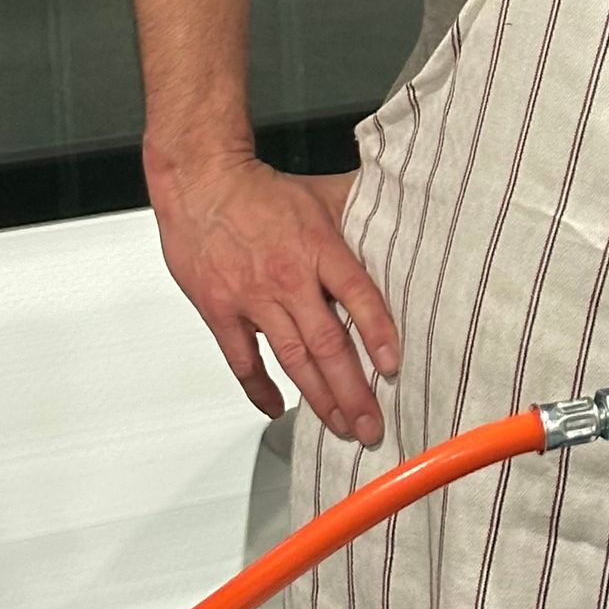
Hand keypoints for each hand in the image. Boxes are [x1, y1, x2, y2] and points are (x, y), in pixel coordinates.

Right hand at [149, 153, 396, 443]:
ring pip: (292, 360)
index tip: (392, 366)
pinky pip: (243, 361)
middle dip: (353, 391)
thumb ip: (363, 212)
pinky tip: (277, 408)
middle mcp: (287, 277)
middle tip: (372, 424)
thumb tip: (407, 213)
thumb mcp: (323, 193)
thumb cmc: (262, 191)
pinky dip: (260, 390)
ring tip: (341, 426)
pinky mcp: (221, 312)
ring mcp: (252, 299)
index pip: (357, 295)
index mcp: (318, 247)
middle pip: (327, 343)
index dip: (378, 332)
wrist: (201, 182)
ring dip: (319, 399)